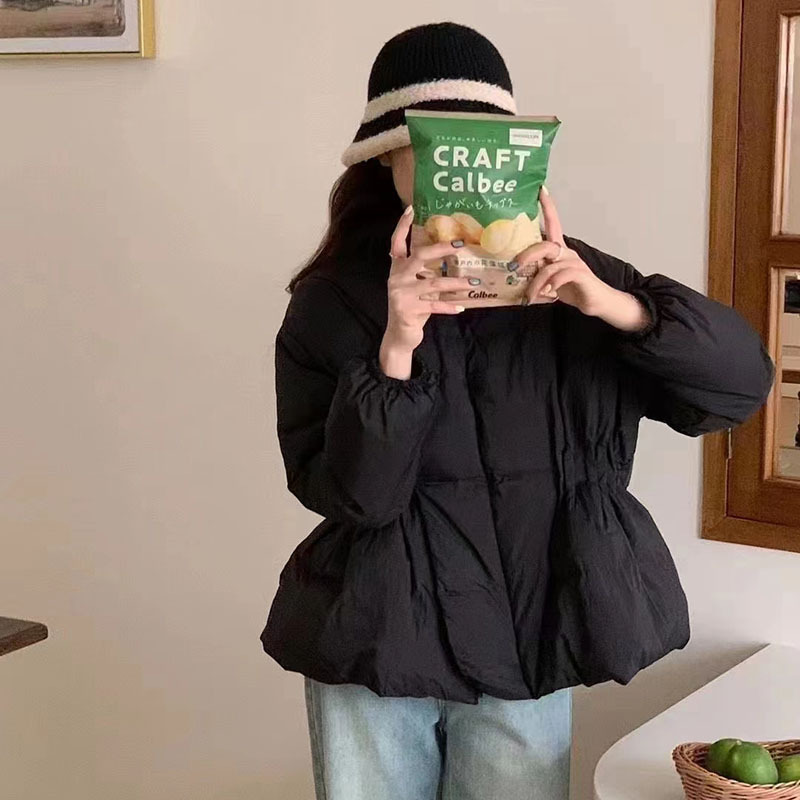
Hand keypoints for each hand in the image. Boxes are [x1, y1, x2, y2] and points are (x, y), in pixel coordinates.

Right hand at [379, 205, 474, 374]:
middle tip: (460, 244)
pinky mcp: (408, 310)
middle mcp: (396, 278)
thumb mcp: (415, 287)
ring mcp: (401, 294)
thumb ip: (424, 272)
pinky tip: (462, 307)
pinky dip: (449, 307)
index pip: (396, 243)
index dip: (402, 226)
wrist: (399, 335)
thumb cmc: (412, 307)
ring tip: (473, 282)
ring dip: (456, 283)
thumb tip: (449, 256)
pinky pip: (434, 306)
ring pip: (434, 284)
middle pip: (419, 256)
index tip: (410, 209)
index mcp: (397, 269)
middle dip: (441, 249)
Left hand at [515, 188, 651, 332]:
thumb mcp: (549, 280)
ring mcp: (575, 263)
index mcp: (560, 251)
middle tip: (513, 268)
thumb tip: (513, 273)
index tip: (540, 190)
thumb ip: (535, 272)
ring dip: (536, 284)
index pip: (554, 224)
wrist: (597, 303)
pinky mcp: (582, 276)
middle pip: (545, 245)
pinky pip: (562, 275)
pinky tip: (548, 294)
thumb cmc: (572, 289)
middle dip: (526, 256)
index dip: (548, 207)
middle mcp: (567, 253)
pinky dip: (552, 285)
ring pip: (550, 267)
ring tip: (529, 297)